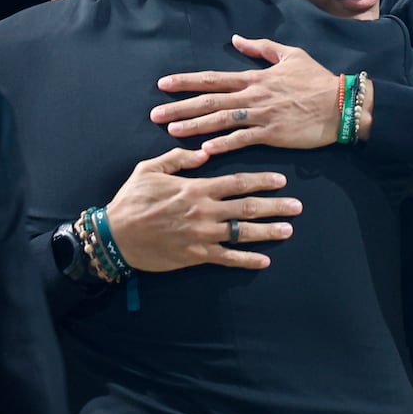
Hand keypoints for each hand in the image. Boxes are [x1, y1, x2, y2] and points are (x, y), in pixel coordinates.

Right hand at [103, 147, 301, 270]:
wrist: (114, 236)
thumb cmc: (131, 200)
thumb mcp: (149, 169)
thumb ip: (178, 158)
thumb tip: (203, 153)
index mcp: (196, 188)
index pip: (237, 182)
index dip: (262, 181)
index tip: (281, 181)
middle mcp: (205, 211)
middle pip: (248, 207)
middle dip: (275, 206)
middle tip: (297, 206)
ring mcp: (202, 234)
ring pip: (243, 233)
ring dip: (268, 232)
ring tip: (289, 230)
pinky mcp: (196, 255)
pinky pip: (227, 258)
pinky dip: (247, 260)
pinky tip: (265, 260)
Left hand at [150, 34, 341, 153]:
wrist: (341, 104)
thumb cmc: (317, 80)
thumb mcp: (291, 55)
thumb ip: (261, 48)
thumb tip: (236, 39)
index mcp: (255, 77)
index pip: (213, 79)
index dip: (187, 81)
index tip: (163, 84)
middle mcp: (253, 96)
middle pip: (209, 101)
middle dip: (180, 107)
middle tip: (154, 115)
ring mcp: (261, 115)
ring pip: (220, 120)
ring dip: (194, 125)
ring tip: (171, 131)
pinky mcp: (273, 133)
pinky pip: (242, 139)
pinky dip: (223, 143)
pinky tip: (205, 149)